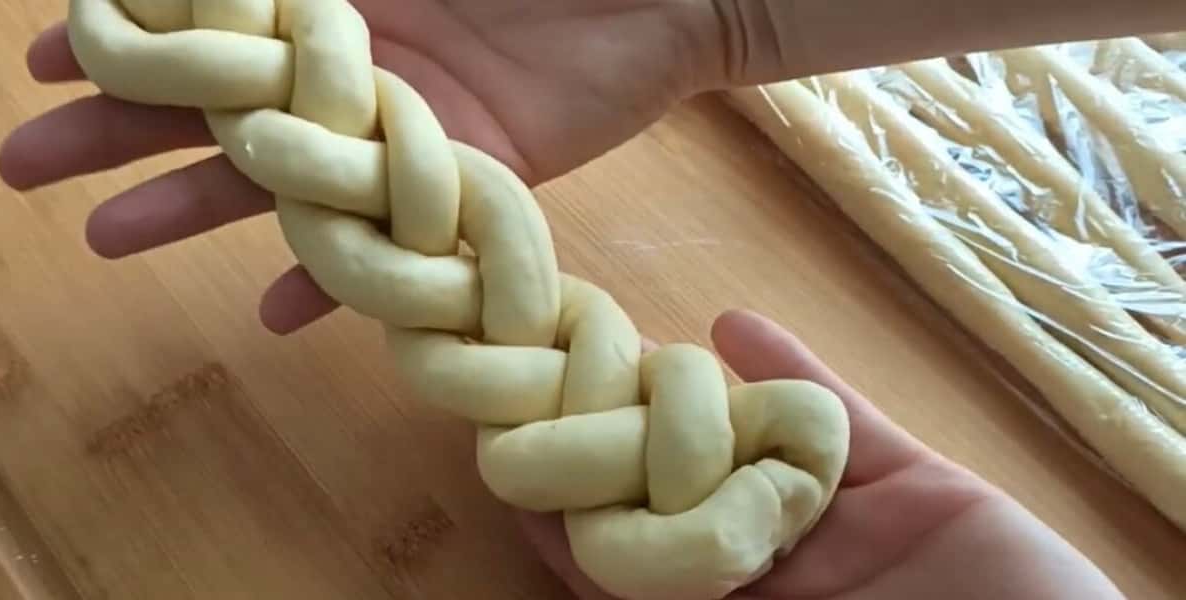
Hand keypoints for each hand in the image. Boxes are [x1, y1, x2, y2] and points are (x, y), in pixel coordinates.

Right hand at [0, 1, 726, 333]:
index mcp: (333, 4)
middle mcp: (346, 76)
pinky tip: (268, 316)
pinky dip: (324, 286)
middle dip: (116, 131)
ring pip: (271, 184)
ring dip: (186, 211)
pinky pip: (373, 252)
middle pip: (210, 109)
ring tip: (103, 239)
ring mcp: (393, 140)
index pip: (206, 30)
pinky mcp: (450, 192)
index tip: (46, 60)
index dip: (126, 43)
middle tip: (26, 163)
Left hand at [518, 310, 1125, 599]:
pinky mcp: (908, 485)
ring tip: (630, 343)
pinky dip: (791, 371)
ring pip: (744, 443)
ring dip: (690, 396)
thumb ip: (670, 597)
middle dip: (620, 434)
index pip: (624, 562)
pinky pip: (838, 420)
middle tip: (562, 366)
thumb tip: (567, 552)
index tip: (512, 446)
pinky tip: (738, 324)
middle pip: (675, 490)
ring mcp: (835, 524)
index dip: (567, 507)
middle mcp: (769, 572)